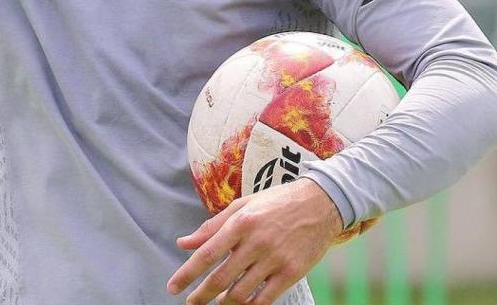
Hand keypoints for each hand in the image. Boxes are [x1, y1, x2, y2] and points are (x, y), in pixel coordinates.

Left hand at [167, 179, 342, 304]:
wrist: (322, 202)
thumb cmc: (278, 202)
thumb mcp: (243, 205)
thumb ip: (212, 226)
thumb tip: (183, 243)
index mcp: (241, 222)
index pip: (207, 254)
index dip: (187, 274)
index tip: (173, 287)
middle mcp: (256, 242)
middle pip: (221, 278)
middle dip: (201, 295)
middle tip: (191, 302)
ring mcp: (275, 259)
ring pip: (241, 292)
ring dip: (225, 301)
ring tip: (218, 301)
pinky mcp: (292, 272)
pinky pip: (266, 298)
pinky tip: (242, 303)